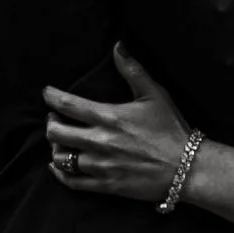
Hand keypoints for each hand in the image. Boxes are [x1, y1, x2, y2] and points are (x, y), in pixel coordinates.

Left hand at [43, 44, 192, 203]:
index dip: (51, 97)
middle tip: (55, 119)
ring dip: (55, 148)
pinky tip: (58, 166)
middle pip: (56, 133)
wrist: (186, 168)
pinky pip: (72, 181)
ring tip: (60, 141)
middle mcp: (100, 141)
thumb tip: (118, 47)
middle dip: (51, 123)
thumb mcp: (154, 94)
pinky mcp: (106, 185)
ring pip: (60, 158)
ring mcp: (101, 165)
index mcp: (109, 116)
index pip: (68, 105)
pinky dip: (60, 173)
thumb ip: (132, 70)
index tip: (47, 93)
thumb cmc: (170, 129)